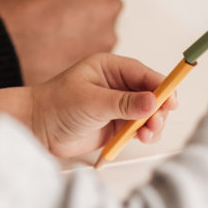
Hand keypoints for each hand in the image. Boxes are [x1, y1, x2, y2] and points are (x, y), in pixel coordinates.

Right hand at [0, 0, 122, 85]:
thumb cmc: (0, 14)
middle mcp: (102, 0)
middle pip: (98, 3)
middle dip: (80, 11)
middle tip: (54, 20)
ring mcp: (103, 32)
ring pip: (96, 31)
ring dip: (79, 35)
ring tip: (48, 41)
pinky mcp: (94, 59)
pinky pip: (87, 53)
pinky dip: (74, 54)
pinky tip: (50, 54)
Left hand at [30, 52, 176, 158]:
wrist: (37, 129)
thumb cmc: (56, 106)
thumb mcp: (92, 101)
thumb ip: (124, 103)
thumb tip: (153, 102)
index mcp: (110, 68)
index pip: (144, 74)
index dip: (162, 86)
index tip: (171, 100)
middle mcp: (117, 85)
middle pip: (151, 94)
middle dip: (158, 109)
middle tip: (155, 122)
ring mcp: (117, 106)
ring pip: (147, 113)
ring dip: (152, 123)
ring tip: (147, 134)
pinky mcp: (115, 125)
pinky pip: (138, 128)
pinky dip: (143, 134)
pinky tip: (141, 138)